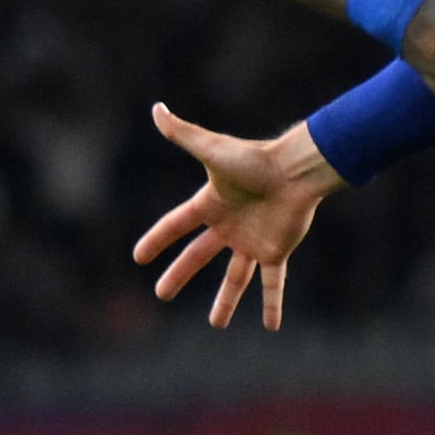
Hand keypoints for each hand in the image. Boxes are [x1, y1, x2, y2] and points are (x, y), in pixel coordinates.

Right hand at [132, 107, 341, 329]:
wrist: (295, 172)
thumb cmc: (255, 159)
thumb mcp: (211, 147)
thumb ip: (182, 132)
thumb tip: (156, 108)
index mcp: (211, 204)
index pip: (176, 225)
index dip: (157, 240)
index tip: (139, 256)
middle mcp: (229, 225)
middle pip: (199, 256)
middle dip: (180, 275)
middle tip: (161, 294)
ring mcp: (252, 241)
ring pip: (235, 278)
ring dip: (226, 302)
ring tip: (216, 324)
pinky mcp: (276, 251)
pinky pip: (273, 283)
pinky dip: (272, 303)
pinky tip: (271, 326)